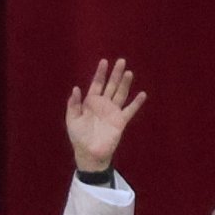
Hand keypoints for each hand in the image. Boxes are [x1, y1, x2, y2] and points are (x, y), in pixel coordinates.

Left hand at [66, 57, 147, 171]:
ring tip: (129, 72)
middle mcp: (103, 104)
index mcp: (91, 102)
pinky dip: (136, 103)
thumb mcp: (72, 120)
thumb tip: (76, 88)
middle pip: (111, 85)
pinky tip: (142, 94)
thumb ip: (73, 105)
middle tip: (121, 61)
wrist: (89, 154)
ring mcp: (113, 112)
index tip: (104, 61)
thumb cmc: (79, 138)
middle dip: (115, 74)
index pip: (97, 84)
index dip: (100, 73)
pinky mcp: (120, 121)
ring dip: (125, 84)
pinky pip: (130, 110)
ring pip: (121, 94)